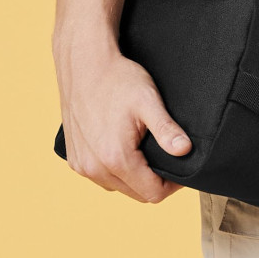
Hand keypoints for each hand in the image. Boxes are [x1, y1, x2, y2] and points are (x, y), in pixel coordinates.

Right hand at [54, 42, 191, 203]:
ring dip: (133, 177)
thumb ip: (166, 129)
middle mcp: (94, 168)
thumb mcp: (148, 101)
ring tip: (141, 150)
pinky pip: (100, 177)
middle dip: (153, 181)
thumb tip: (184, 150)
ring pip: (118, 187)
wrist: (84, 63)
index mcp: (116, 158)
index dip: (172, 185)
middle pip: (136, 193)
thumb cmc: (117, 79)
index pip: (153, 193)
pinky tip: (121, 150)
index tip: (179, 169)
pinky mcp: (73, 159)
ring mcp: (81, 165)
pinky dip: (113, 171)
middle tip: (163, 157)